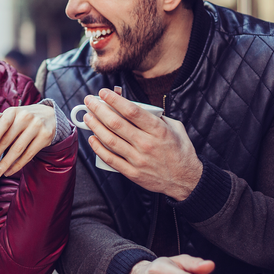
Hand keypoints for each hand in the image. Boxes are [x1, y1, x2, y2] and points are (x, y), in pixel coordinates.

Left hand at [0, 103, 55, 177]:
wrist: (49, 116)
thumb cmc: (23, 119)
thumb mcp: (13, 117)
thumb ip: (1, 127)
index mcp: (13, 111)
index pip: (3, 123)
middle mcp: (25, 117)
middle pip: (7, 140)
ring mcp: (36, 127)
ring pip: (18, 150)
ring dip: (5, 164)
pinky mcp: (45, 137)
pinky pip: (28, 155)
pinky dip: (17, 165)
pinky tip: (8, 171)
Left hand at [81, 89, 202, 199]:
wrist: (186, 180)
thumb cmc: (180, 152)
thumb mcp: (176, 128)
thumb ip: (159, 116)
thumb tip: (139, 106)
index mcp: (158, 130)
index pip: (131, 111)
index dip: (114, 100)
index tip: (103, 92)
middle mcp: (147, 144)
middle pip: (116, 123)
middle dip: (99, 109)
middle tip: (89, 101)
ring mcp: (138, 159)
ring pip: (110, 140)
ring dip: (95, 126)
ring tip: (87, 117)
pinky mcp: (133, 173)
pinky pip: (111, 159)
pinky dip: (99, 148)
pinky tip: (92, 139)